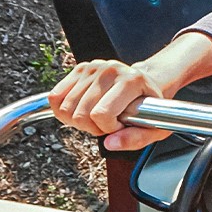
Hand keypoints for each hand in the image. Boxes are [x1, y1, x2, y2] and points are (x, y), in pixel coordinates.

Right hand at [48, 59, 170, 151]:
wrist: (146, 84)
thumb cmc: (150, 106)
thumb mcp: (155, 127)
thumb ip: (136, 139)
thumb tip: (110, 144)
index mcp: (131, 81)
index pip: (102, 114)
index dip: (107, 129)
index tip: (119, 126)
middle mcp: (110, 70)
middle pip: (81, 114)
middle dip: (92, 128)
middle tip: (107, 123)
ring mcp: (93, 67)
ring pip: (66, 108)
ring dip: (79, 121)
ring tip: (97, 116)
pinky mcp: (80, 69)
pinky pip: (55, 97)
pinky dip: (64, 111)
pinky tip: (82, 111)